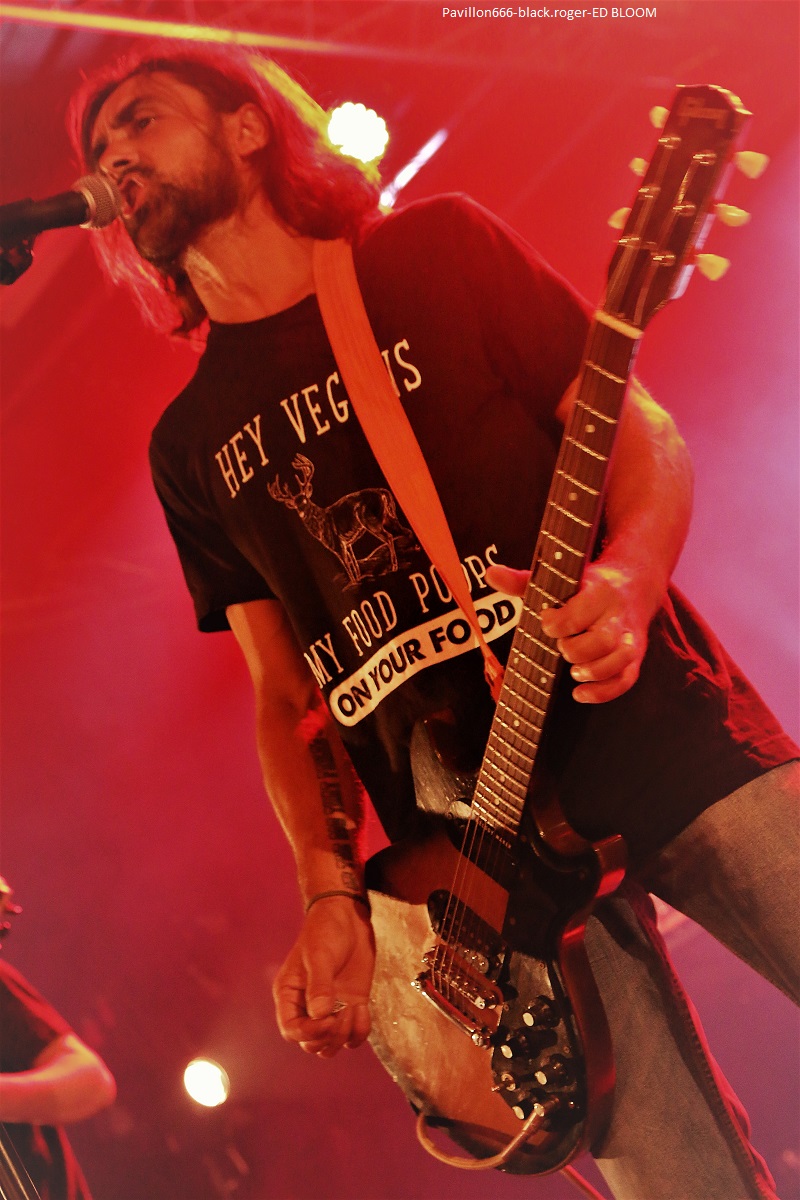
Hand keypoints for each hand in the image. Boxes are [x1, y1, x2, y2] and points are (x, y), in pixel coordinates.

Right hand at [272, 896, 374, 1056]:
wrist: (347, 917)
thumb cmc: (325, 931)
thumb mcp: (319, 956)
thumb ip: (319, 986)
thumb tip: (320, 1015)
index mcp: (290, 995)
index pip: (291, 1030)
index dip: (309, 1033)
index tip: (329, 1018)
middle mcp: (307, 1007)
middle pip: (311, 1043)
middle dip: (328, 1036)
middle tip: (343, 1012)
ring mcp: (330, 1009)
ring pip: (331, 1045)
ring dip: (343, 1037)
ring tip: (353, 1010)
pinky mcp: (350, 1006)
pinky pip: (353, 1035)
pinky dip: (360, 1031)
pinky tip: (364, 1009)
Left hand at [487, 560, 651, 703]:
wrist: (631, 584)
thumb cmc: (586, 587)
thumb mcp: (559, 578)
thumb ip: (523, 580)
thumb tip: (491, 573)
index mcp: (599, 592)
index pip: (578, 613)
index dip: (556, 623)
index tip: (546, 621)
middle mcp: (618, 615)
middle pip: (602, 640)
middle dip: (574, 649)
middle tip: (561, 647)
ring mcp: (629, 638)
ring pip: (619, 660)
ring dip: (592, 672)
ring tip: (573, 672)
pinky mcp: (635, 657)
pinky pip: (626, 680)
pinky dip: (603, 692)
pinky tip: (580, 693)